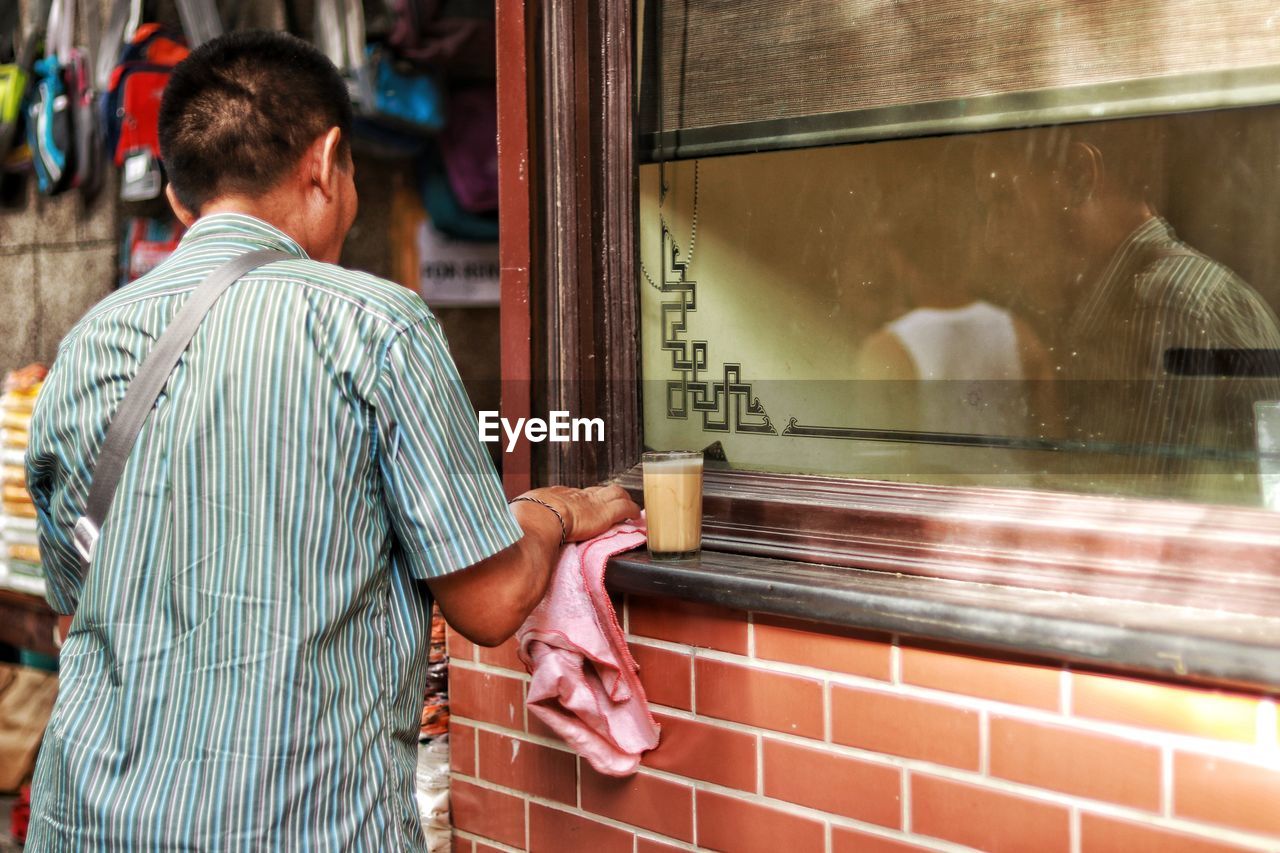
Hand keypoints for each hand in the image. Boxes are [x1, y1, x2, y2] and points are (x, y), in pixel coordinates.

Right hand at [522, 484, 639, 542]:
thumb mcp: (523, 514)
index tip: (585, 506)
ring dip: (624, 499)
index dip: (583, 500)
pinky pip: (625, 508)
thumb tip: (515, 526)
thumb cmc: (527, 519)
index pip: (574, 495)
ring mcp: (593, 503)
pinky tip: (637, 516)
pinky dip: (633, 511)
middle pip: (597, 489)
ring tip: (629, 507)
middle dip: (606, 495)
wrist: (540, 518)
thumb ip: (525, 518)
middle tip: (612, 501)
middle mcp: (577, 495)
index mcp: (556, 495)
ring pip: (616, 493)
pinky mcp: (606, 514)